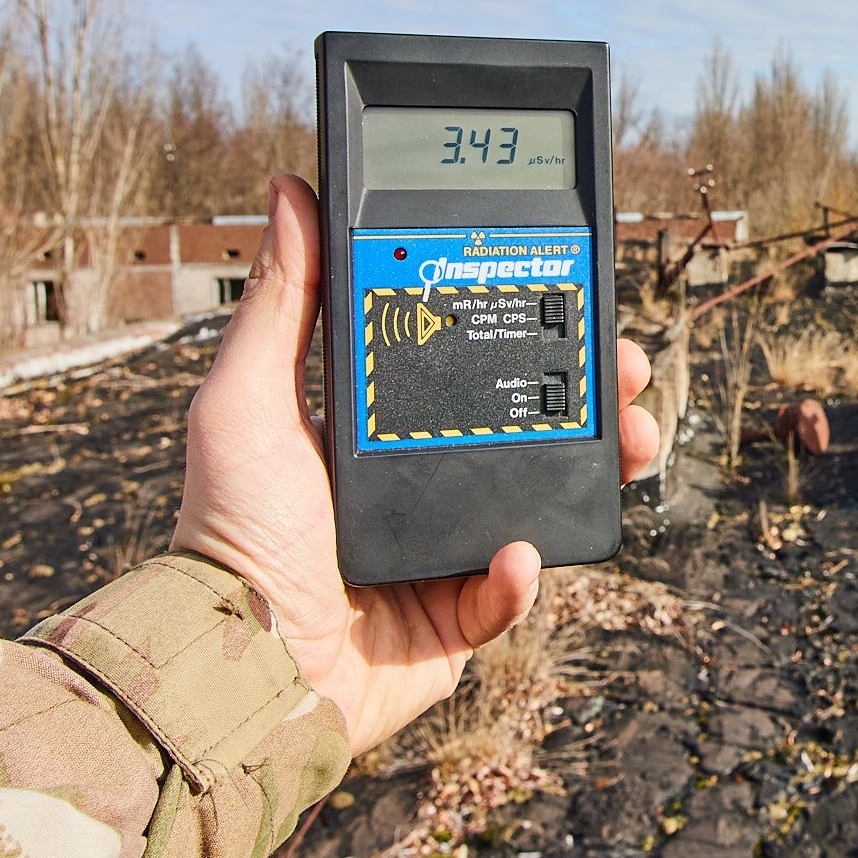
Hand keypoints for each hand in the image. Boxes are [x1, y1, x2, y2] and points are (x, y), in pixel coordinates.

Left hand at [171, 175, 658, 754]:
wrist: (240, 666)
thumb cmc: (228, 532)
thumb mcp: (245, 401)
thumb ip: (281, 302)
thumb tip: (289, 192)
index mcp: (378, 429)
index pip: (465, 362)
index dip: (524, 327)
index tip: (569, 293)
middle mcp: (418, 482)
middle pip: (525, 422)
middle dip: (588, 390)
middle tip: (624, 366)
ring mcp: (445, 549)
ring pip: (544, 496)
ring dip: (597, 466)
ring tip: (629, 441)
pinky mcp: (459, 616)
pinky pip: (513, 589)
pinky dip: (522, 573)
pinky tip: (516, 551)